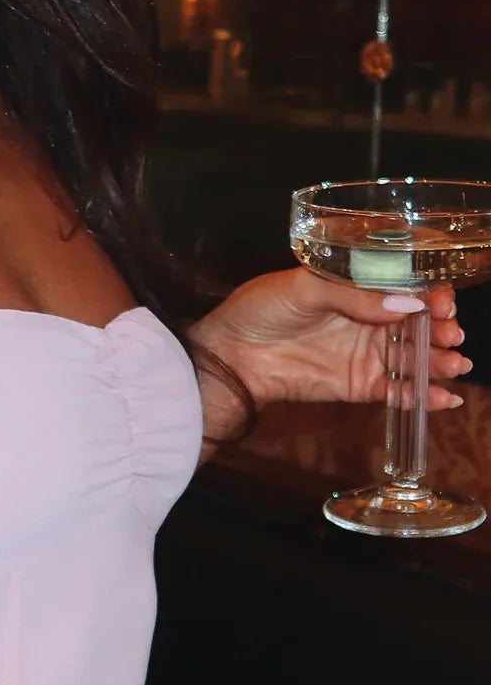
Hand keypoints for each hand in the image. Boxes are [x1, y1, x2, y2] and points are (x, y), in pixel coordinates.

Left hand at [189, 267, 470, 441]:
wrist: (230, 355)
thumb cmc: (261, 309)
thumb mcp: (308, 286)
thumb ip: (356, 294)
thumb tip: (406, 304)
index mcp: (360, 288)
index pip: (407, 289)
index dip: (430, 296)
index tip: (442, 303)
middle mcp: (370, 320)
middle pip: (418, 325)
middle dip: (439, 330)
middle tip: (449, 334)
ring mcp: (366, 354)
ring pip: (413, 358)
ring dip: (438, 363)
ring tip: (454, 365)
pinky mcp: (358, 386)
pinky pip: (396, 391)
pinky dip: (421, 396)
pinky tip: (443, 398)